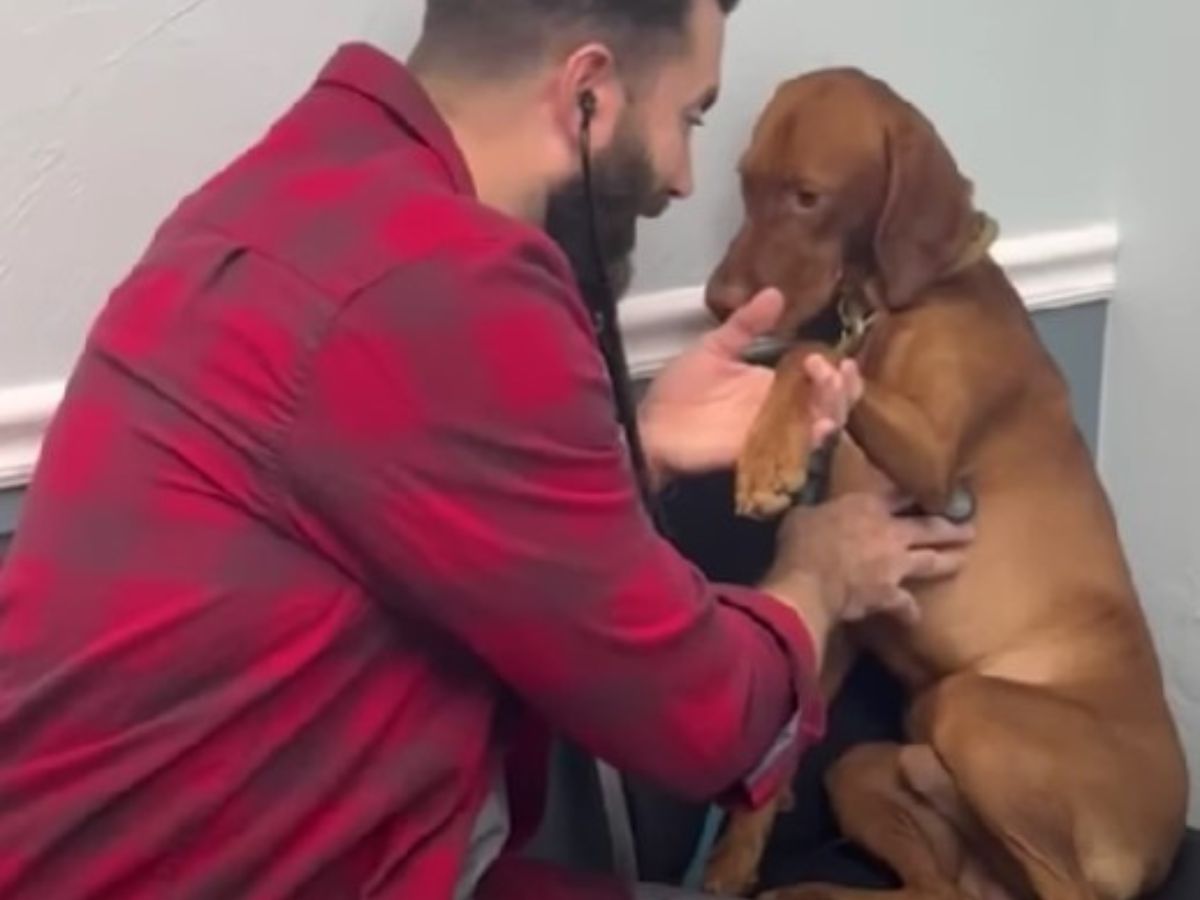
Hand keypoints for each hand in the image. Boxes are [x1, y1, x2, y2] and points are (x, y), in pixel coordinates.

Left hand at [638, 288, 862, 485]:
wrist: (650, 424)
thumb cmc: (679, 389)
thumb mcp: (714, 347)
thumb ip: (745, 324)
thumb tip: (774, 293)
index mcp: (773, 384)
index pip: (819, 379)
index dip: (833, 369)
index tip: (822, 357)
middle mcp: (780, 410)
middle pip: (831, 403)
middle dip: (841, 386)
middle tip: (830, 370)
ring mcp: (772, 433)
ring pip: (822, 426)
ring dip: (834, 406)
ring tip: (827, 386)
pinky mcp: (759, 452)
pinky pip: (795, 451)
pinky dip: (812, 439)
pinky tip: (818, 424)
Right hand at [761, 492, 972, 642]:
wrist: (809, 582)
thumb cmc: (802, 542)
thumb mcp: (803, 513)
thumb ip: (818, 508)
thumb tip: (814, 508)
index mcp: (868, 506)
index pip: (900, 494)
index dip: (916, 493)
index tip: (931, 492)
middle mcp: (890, 532)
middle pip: (929, 527)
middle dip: (951, 527)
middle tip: (969, 528)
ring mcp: (895, 565)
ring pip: (930, 561)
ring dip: (949, 560)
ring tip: (963, 560)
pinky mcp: (890, 594)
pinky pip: (906, 605)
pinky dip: (910, 611)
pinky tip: (914, 617)